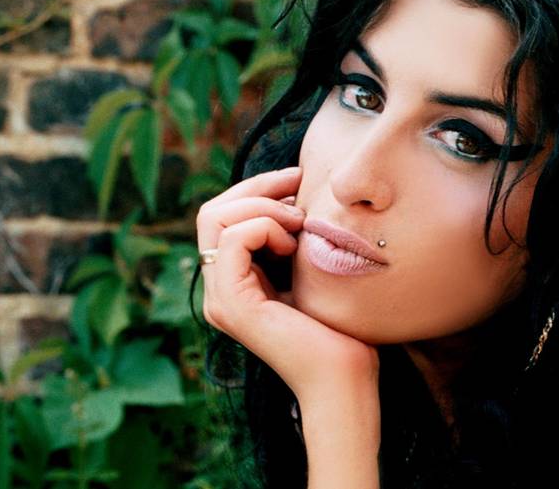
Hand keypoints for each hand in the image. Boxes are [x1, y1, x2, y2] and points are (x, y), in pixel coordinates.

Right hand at [195, 166, 379, 401]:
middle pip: (213, 211)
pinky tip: (294, 246)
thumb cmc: (339, 327)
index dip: (257, 188)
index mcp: (234, 281)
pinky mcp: (232, 305)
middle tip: (299, 191)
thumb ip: (291, 238)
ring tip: (301, 225)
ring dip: (263, 208)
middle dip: (257, 188)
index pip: (222, 214)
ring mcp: (220, 299)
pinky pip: (232, 240)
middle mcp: (219, 290)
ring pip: (217, 219)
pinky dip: (264, 228)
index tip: (299, 180)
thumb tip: (294, 191)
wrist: (345, 378)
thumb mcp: (309, 267)